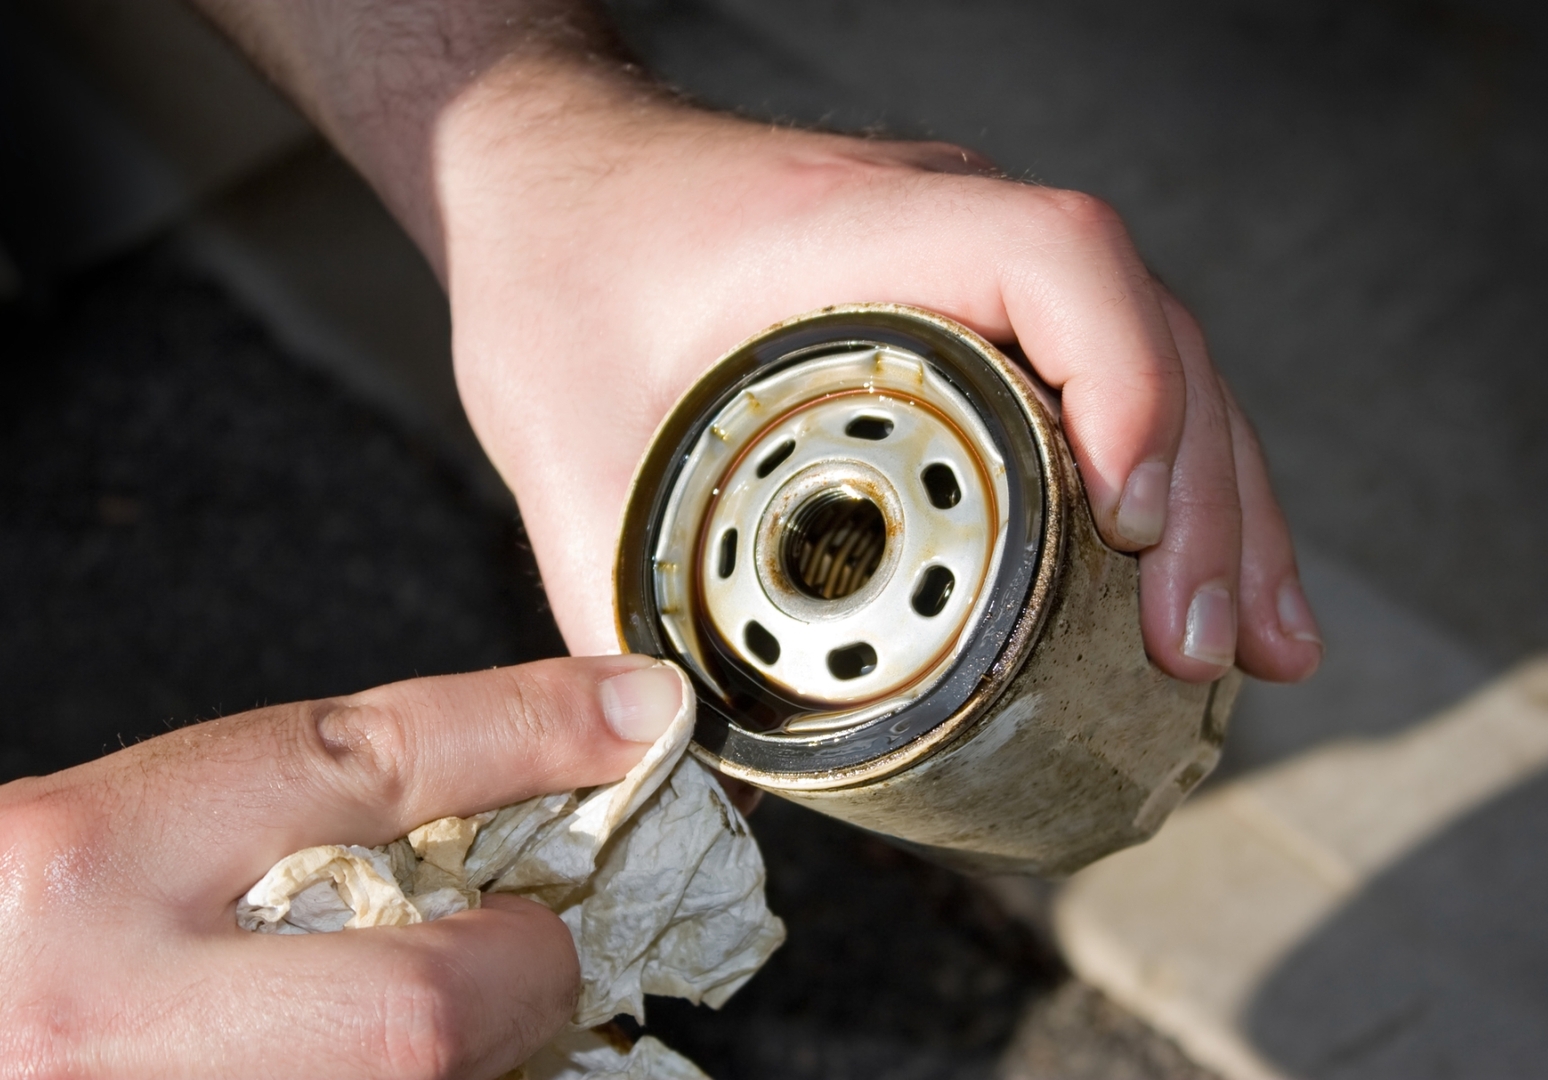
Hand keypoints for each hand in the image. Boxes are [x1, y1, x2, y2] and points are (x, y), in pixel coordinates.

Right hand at [0, 655, 685, 1077]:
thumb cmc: (42, 919)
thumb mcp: (130, 829)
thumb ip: (295, 810)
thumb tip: (522, 780)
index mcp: (91, 858)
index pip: (365, 763)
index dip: (530, 729)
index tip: (633, 715)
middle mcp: (103, 1010)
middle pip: (416, 1013)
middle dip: (521, 977)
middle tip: (534, 946)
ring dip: (483, 1048)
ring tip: (471, 996)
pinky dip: (443, 1076)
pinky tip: (400, 1050)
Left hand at [436, 87, 1321, 682]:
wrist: (551, 182)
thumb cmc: (556, 276)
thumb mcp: (566, 450)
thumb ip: (619, 615)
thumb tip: (701, 785)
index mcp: (849, 235)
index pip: (1055, 255)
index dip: (1125, 377)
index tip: (1132, 520)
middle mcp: (940, 232)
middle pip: (1143, 327)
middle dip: (1200, 492)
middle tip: (1200, 651)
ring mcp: (969, 265)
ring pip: (1155, 356)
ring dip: (1220, 497)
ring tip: (1252, 642)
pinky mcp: (971, 308)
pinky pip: (1106, 377)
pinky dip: (1169, 475)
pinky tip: (1198, 577)